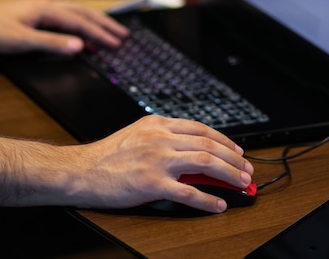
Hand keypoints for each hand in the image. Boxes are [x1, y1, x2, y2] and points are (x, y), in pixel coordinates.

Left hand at [0, 0, 129, 53]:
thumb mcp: (22, 41)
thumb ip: (52, 43)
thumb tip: (80, 46)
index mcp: (47, 9)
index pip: (81, 22)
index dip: (100, 34)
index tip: (117, 44)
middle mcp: (48, 4)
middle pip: (84, 13)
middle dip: (105, 24)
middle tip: (124, 35)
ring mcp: (43, 6)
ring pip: (77, 11)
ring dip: (95, 21)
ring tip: (111, 30)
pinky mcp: (37, 11)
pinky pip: (68, 14)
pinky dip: (82, 21)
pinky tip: (84, 26)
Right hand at [69, 115, 253, 212]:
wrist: (82, 171)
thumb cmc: (107, 155)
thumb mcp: (138, 135)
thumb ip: (163, 137)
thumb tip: (193, 149)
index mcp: (157, 124)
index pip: (201, 129)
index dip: (224, 140)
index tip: (236, 150)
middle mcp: (160, 138)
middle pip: (208, 145)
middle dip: (233, 158)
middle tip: (246, 169)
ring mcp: (157, 160)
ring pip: (205, 163)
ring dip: (228, 174)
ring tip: (241, 183)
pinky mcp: (152, 184)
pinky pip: (187, 192)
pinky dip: (207, 199)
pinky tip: (217, 204)